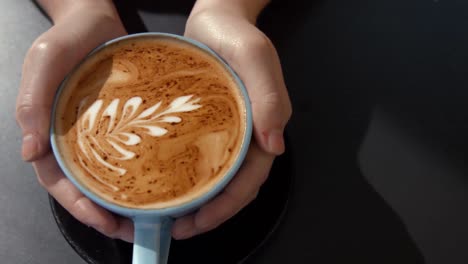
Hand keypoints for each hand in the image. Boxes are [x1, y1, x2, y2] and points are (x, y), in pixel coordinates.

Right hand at [15, 1, 132, 240]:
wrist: (95, 18)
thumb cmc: (65, 39)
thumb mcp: (44, 63)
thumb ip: (33, 102)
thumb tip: (28, 153)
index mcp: (49, 133)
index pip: (59, 181)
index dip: (78, 205)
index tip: (103, 221)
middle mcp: (75, 140)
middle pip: (87, 186)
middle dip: (106, 213)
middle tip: (133, 231)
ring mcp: (101, 133)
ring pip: (112, 176)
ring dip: (127, 200)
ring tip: (151, 219)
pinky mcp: (124, 123)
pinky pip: (133, 152)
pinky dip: (143, 172)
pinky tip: (163, 183)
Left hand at [172, 8, 291, 238]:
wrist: (215, 18)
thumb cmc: (236, 35)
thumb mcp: (255, 58)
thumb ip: (270, 97)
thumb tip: (275, 145)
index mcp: (263, 127)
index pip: (251, 178)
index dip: (228, 205)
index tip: (200, 220)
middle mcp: (246, 136)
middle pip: (233, 186)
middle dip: (210, 212)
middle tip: (179, 228)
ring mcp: (226, 133)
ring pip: (216, 178)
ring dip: (197, 201)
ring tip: (170, 216)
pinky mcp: (206, 126)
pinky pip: (198, 159)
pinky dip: (186, 178)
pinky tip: (166, 185)